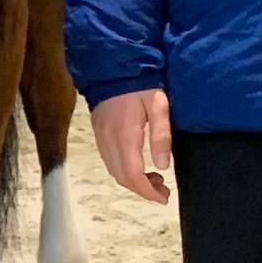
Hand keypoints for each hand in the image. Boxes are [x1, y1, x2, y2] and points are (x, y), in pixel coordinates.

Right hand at [88, 88, 172, 203]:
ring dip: (132, 181)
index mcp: (124, 136)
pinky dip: (123, 169)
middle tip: (162, 190)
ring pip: (113, 170)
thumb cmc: (140, 84)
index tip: (163, 198)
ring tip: (153, 179)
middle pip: (121, 177)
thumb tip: (163, 166)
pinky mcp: (98, 131)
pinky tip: (137, 164)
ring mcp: (100, 136)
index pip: (133, 175)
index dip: (147, 192)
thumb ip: (161, 135)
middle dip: (142, 190)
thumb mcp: (158, 105)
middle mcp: (108, 141)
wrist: (113, 64)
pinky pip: (108, 159)